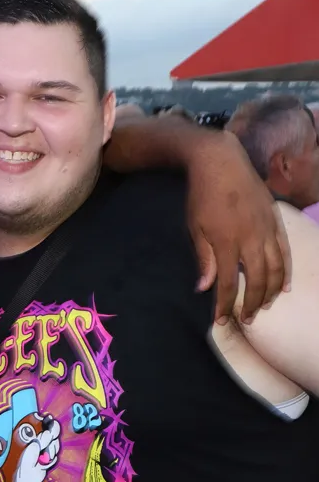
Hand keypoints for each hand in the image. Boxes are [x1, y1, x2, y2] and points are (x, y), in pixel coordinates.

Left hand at [187, 132, 290, 323]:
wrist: (220, 161)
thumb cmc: (202, 195)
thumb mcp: (195, 228)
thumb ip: (203, 259)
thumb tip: (204, 288)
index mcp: (227, 242)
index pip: (228, 283)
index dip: (225, 305)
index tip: (220, 320)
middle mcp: (251, 238)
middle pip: (257, 280)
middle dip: (251, 303)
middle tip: (247, 319)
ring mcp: (266, 229)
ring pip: (276, 268)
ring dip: (270, 291)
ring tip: (264, 306)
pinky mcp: (275, 220)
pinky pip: (285, 251)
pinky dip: (286, 270)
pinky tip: (284, 286)